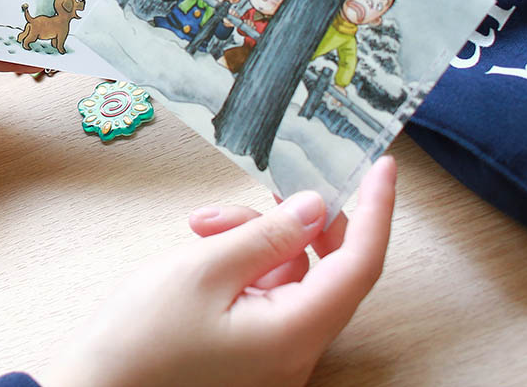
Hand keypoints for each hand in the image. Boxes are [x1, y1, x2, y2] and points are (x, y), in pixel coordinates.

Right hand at [40, 156, 395, 386]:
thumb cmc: (142, 338)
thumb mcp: (204, 269)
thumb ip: (267, 236)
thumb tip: (316, 207)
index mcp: (294, 333)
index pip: (359, 265)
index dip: (376, 211)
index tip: (384, 168)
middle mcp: (295, 352)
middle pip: (326, 270)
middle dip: (295, 222)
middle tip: (270, 189)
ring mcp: (274, 357)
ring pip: (289, 276)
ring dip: (254, 238)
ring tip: (202, 226)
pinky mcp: (252, 353)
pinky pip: (267, 295)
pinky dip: (243, 263)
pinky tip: (205, 247)